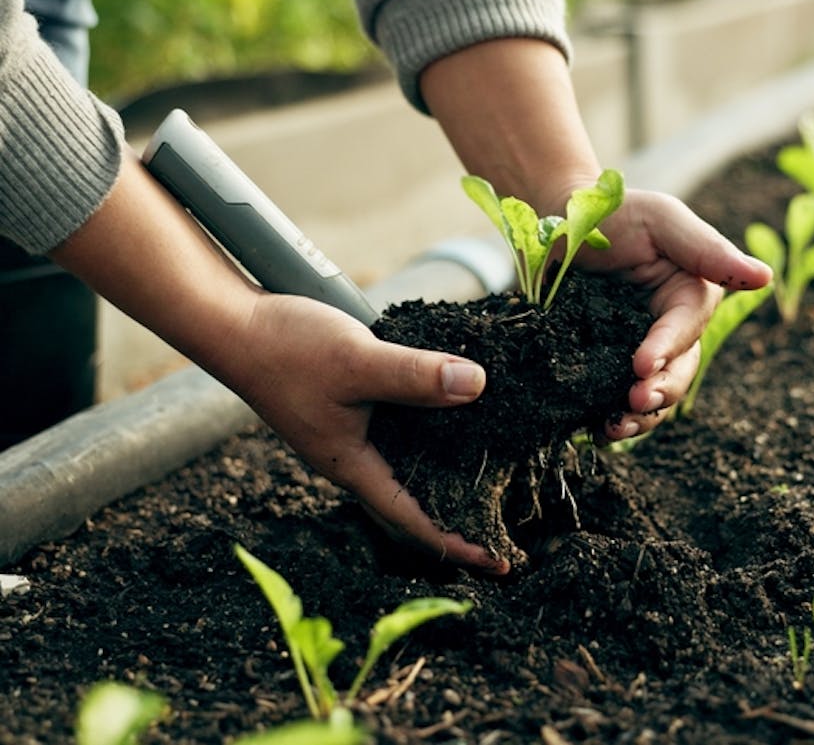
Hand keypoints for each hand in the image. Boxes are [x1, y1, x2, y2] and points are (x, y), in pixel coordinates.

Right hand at [228, 294, 509, 575]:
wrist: (235, 324)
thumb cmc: (286, 349)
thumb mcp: (359, 362)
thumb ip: (416, 376)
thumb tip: (477, 385)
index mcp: (353, 465)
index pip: (414, 520)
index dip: (458, 544)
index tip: (500, 563)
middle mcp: (353, 458)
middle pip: (413, 503)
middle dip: (458, 520)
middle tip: (504, 530)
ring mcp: (350, 433)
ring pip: (408, 465)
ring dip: (447, 477)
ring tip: (492, 481)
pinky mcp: (350, 405)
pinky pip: (400, 430)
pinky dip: (431, 433)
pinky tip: (456, 414)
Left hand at [575, 187, 772, 439]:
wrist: (555, 222)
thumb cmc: (613, 212)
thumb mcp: (660, 221)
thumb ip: (707, 249)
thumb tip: (765, 278)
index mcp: (690, 297)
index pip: (686, 330)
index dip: (667, 350)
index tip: (641, 365)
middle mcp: (671, 331)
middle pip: (678, 372)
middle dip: (659, 392)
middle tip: (632, 402)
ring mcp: (638, 351)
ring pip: (654, 394)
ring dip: (640, 417)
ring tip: (613, 428)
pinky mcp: (607, 365)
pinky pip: (617, 400)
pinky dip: (611, 419)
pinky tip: (595, 432)